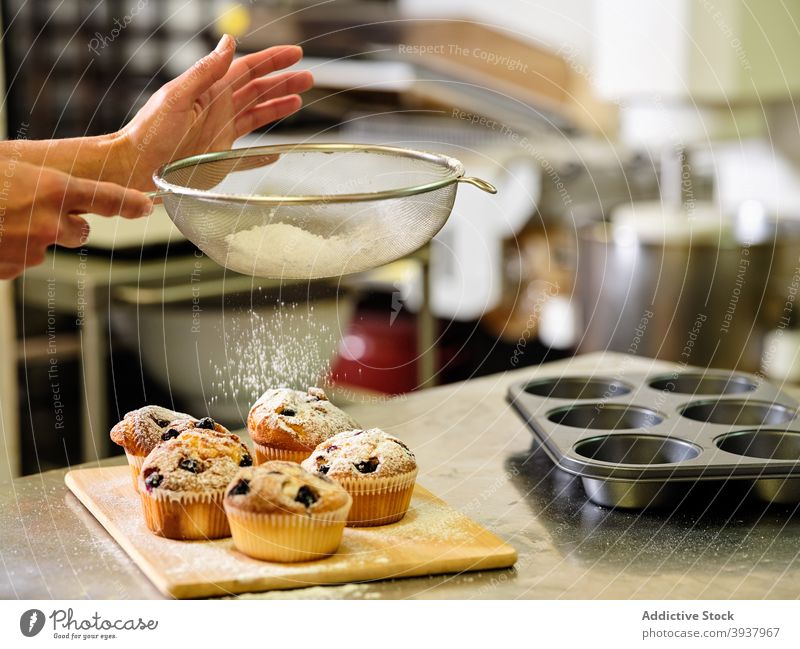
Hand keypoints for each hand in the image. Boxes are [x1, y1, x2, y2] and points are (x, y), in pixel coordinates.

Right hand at [0, 159, 151, 278]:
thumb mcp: (9, 161)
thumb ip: (39, 175)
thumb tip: (54, 180)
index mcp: (53, 190)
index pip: (108, 199)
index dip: (130, 203)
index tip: (145, 207)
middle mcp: (50, 224)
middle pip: (81, 232)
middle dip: (67, 225)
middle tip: (33, 210)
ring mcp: (32, 250)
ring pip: (46, 246)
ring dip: (29, 237)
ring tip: (0, 218)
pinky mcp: (12, 270)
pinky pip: (19, 261)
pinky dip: (8, 250)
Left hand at [120, 35, 312, 189]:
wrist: (136, 164)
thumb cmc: (149, 131)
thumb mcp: (177, 97)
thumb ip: (205, 71)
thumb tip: (228, 44)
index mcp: (209, 90)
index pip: (248, 69)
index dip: (272, 61)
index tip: (294, 54)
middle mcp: (218, 107)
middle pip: (258, 89)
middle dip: (283, 81)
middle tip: (308, 77)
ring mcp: (220, 129)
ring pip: (257, 112)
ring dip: (278, 104)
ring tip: (300, 99)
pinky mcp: (220, 153)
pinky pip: (249, 147)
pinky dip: (264, 147)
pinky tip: (277, 150)